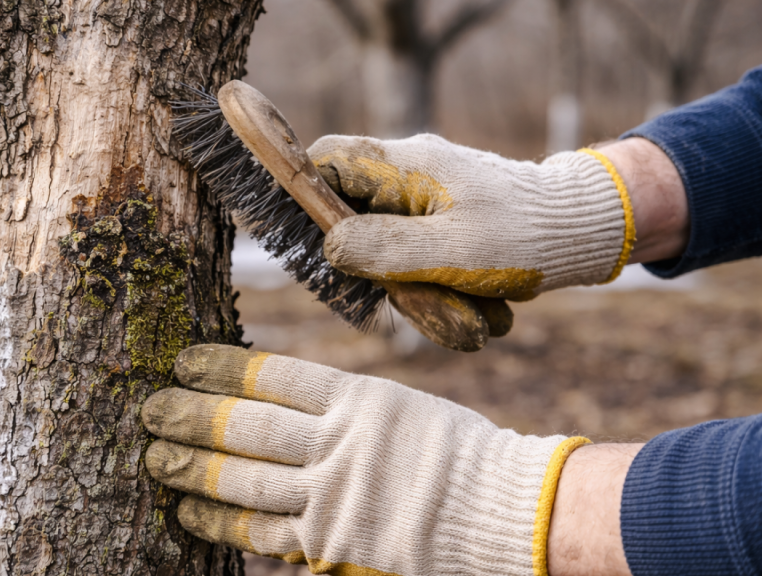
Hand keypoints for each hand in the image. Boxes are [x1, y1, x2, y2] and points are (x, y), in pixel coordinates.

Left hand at [142, 344, 589, 575]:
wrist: (506, 513)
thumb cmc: (458, 455)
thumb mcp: (402, 407)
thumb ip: (342, 407)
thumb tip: (279, 401)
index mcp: (360, 399)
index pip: (273, 376)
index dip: (222, 367)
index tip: (185, 360)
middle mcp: (340, 445)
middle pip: (247, 426)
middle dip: (191, 415)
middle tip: (150, 406)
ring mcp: (334, 497)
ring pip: (245, 479)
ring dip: (192, 466)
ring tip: (153, 455)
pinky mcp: (332, 545)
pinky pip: (262, 532)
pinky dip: (220, 520)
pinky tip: (188, 509)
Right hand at [308, 135, 645, 299]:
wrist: (590, 234)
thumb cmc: (528, 235)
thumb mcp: (453, 251)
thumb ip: (384, 248)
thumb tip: (330, 246)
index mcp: (406, 164)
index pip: (327, 160)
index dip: (305, 197)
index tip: (311, 246)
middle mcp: (410, 178)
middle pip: (355, 225)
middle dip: (384, 278)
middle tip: (417, 301)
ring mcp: (427, 204)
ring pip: (390, 258)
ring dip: (423, 297)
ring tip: (470, 316)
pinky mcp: (444, 229)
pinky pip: (421, 268)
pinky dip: (444, 296)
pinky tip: (480, 313)